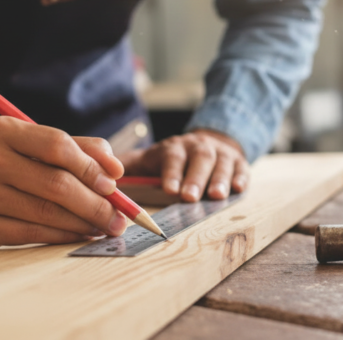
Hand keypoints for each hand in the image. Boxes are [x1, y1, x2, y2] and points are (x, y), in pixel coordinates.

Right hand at [0, 116, 126, 257]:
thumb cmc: (2, 167)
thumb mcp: (30, 145)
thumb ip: (77, 149)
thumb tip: (115, 169)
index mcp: (2, 130)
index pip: (57, 145)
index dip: (92, 166)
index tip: (115, 184)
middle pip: (56, 183)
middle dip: (96, 203)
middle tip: (120, 216)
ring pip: (46, 212)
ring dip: (83, 223)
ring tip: (105, 227)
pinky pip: (30, 233)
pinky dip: (62, 236)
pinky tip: (79, 235)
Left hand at [118, 129, 248, 201]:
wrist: (205, 145)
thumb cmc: (171, 160)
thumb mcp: (148, 159)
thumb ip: (127, 167)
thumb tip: (101, 176)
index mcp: (174, 147)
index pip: (172, 156)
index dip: (172, 172)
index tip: (169, 189)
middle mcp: (199, 147)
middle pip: (199, 158)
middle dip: (195, 178)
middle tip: (189, 197)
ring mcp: (221, 154)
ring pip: (222, 163)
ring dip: (219, 179)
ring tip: (216, 196)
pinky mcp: (238, 162)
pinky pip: (242, 168)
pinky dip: (241, 177)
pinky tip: (239, 188)